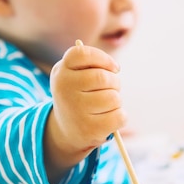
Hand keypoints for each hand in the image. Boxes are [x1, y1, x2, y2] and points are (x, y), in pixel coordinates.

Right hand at [45, 43, 125, 181]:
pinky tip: (110, 117)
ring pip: (114, 98)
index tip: (114, 68)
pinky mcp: (90, 129)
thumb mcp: (75, 75)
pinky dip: (121, 116)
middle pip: (104, 78)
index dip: (104, 59)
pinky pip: (119, 116)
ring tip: (106, 105)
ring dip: (117, 101)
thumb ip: (92, 65)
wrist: (67, 128)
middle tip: (111, 89)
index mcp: (62, 71)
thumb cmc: (79, 95)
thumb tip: (114, 68)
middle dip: (114, 82)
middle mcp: (65, 89)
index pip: (83, 54)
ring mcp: (76, 110)